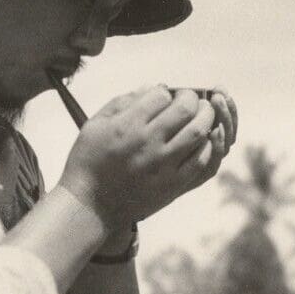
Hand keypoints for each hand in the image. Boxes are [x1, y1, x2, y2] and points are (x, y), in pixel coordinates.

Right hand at [60, 85, 233, 229]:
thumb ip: (121, 103)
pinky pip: (200, 160)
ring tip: (202, 115)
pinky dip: (206, 145)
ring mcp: (162, 165)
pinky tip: (202, 141)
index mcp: (127, 126)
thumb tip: (151, 88)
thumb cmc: (88, 162)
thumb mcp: (94, 125)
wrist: (91, 205)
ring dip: (206, 118)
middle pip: (185, 109)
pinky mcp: (172, 185)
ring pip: (198, 132)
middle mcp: (147, 143)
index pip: (161, 95)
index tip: (164, 97)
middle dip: (192, 99)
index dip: (166, 92)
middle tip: (191, 100)